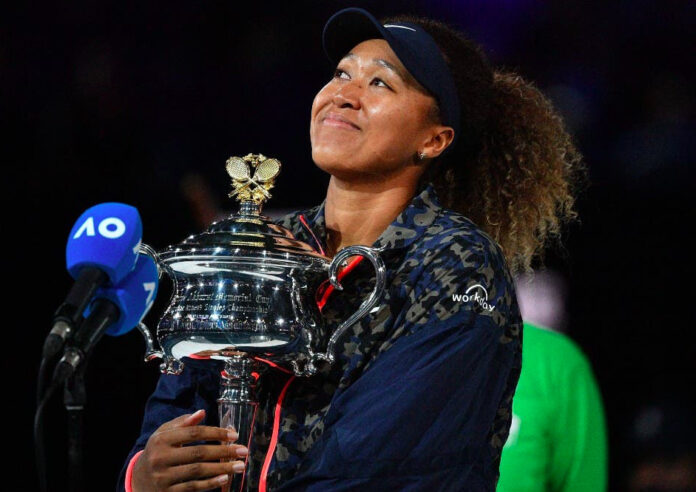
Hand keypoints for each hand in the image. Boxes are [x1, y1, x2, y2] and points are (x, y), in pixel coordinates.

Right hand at [132, 409, 247, 491]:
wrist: (138, 480)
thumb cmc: (157, 452)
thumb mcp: (164, 434)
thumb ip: (183, 423)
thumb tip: (201, 412)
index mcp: (161, 440)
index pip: (193, 433)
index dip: (215, 433)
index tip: (234, 435)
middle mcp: (160, 458)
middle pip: (198, 453)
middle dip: (224, 452)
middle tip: (243, 451)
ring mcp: (163, 477)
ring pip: (198, 471)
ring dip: (222, 468)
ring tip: (239, 466)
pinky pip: (193, 487)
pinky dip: (210, 484)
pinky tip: (224, 478)